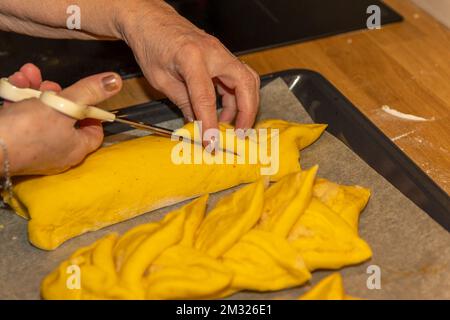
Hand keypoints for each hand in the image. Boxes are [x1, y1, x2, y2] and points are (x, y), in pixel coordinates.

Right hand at [0, 63, 121, 175]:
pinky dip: (17, 98)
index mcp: (75, 148)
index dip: (92, 112)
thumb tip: (116, 81)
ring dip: (33, 89)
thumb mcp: (66, 105)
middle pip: (65, 117)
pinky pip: (21, 116)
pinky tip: (12, 82)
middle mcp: (57, 151)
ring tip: (26, 74)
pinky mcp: (13, 139)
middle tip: (48, 84)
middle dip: (56, 93)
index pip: (94, 131)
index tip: (85, 96)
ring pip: (40, 112)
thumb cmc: (29, 129)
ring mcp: (33, 147)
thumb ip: (90, 92)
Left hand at [117, 1, 259, 141]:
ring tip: (230, 124)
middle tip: (239, 133)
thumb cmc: (151, 44)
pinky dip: (236, 96)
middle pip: (244, 83)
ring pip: (247, 80)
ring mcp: (220, 52)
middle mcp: (213, 52)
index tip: (211, 142)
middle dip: (247, 111)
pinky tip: (224, 111)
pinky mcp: (222, 56)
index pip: (206, 97)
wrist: (151, 20)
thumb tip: (196, 123)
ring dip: (244, 104)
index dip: (210, 123)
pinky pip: (238, 77)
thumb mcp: (160, 79)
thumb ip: (182, 102)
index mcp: (191, 57)